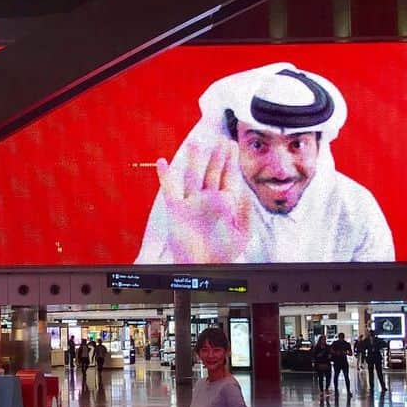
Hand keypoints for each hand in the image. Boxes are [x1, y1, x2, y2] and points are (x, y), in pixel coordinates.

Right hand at [156, 137, 250, 263]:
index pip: (228, 177)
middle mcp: (207, 201)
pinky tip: (162, 162)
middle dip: (217, 156)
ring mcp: (191, 204)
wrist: (202, 267)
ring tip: (195, 143)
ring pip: (192, 175)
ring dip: (194, 159)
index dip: (231, 160)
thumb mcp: (243, 233)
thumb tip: (245, 190)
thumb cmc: (223, 254)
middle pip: (212, 172)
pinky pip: (169, 189)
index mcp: (224, 205)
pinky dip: (164, 175)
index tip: (233, 145)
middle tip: (221, 139)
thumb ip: (245, 211)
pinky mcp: (176, 210)